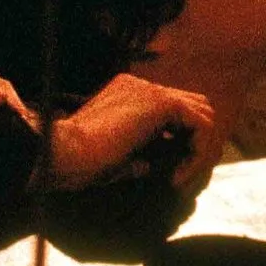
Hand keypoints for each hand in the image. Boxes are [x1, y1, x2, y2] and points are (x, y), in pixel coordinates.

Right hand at [41, 71, 218, 192]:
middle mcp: (141, 86)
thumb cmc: (78, 165)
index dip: (179, 142)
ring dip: (199, 149)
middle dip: (197, 141)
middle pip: (194, 106)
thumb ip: (136, 156)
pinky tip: (176, 177)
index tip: (171, 176)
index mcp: (127, 95)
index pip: (173, 110)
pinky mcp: (161, 103)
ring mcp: (151, 91)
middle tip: (184, 174)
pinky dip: (197, 153)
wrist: (62, 155)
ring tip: (181, 178)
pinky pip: (201, 126)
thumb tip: (153, 168)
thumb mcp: (114, 159)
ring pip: (203, 114)